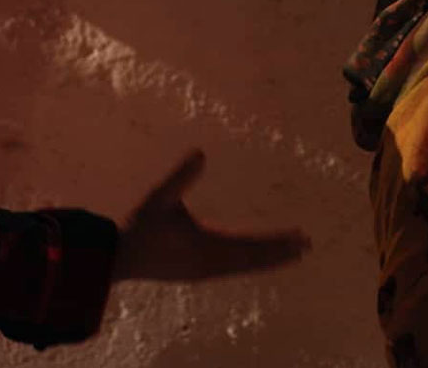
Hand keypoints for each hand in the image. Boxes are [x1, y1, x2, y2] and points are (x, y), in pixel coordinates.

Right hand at [112, 149, 309, 281]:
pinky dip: (252, 264)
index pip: (251, 244)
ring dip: (269, 260)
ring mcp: (205, 272)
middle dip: (280, 252)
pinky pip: (234, 270)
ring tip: (292, 254)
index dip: (277, 241)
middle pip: (254, 259)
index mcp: (207, 245)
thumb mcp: (160, 198)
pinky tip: (255, 261)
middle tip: (307, 246)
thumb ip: (181, 176)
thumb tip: (201, 152)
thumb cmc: (140, 227)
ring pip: (246, 267)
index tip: (301, 237)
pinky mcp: (198, 274)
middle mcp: (211, 264)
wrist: (119, 259)